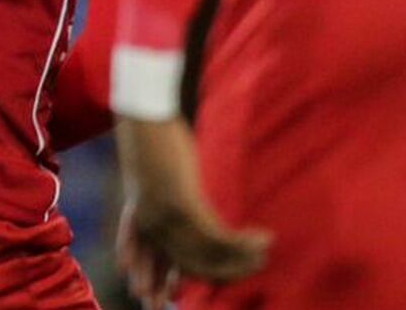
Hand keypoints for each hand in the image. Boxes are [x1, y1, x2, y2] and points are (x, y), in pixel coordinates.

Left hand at [116, 116, 268, 305]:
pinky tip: (263, 239)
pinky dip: (244, 244)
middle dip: (222, 275)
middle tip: (253, 268)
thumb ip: (160, 201)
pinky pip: (219, 239)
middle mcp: (152, 226)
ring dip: (241, 261)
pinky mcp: (184, 207)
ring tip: (264, 254)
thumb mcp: (150, 176)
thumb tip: (182, 214)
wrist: (146, 113)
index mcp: (141, 218)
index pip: (149, 263)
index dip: (161, 282)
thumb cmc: (155, 139)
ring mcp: (167, 219)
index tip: (172, 298)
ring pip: (208, 258)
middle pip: (188, 268)